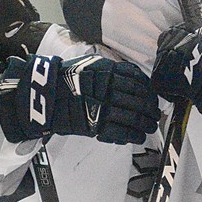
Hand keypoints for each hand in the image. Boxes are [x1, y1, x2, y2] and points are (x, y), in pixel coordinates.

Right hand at [0, 54, 159, 144]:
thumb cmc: (68, 78)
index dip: (150, 93)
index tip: (154, 98)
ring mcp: (103, 108)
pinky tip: (139, 137)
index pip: (139, 83)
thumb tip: (136, 78)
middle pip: (140, 101)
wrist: (45, 95)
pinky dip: (134, 136)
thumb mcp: (93, 64)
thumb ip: (114, 70)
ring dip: (146, 124)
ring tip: (150, 127)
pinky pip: (122, 132)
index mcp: (110, 73)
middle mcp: (109, 89)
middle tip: (155, 115)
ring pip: (135, 118)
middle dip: (151, 110)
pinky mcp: (96, 125)